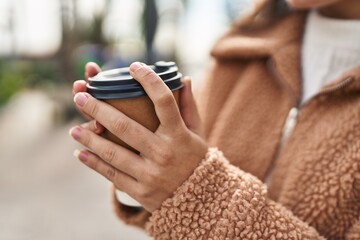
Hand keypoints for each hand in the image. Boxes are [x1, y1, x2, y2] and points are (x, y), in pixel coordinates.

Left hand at [69, 62, 207, 211]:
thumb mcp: (198, 133)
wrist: (200, 200)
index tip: (134, 67)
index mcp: (179, 135)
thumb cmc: (195, 160)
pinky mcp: (140, 190)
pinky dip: (94, 163)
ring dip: (90, 138)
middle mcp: (164, 153)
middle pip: (126, 127)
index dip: (149, 81)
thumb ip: (190, 106)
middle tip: (81, 97)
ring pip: (113, 153)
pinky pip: (112, 175)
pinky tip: (80, 153)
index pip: (164, 101)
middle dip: (99, 109)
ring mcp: (150, 174)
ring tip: (73, 129)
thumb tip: (186, 79)